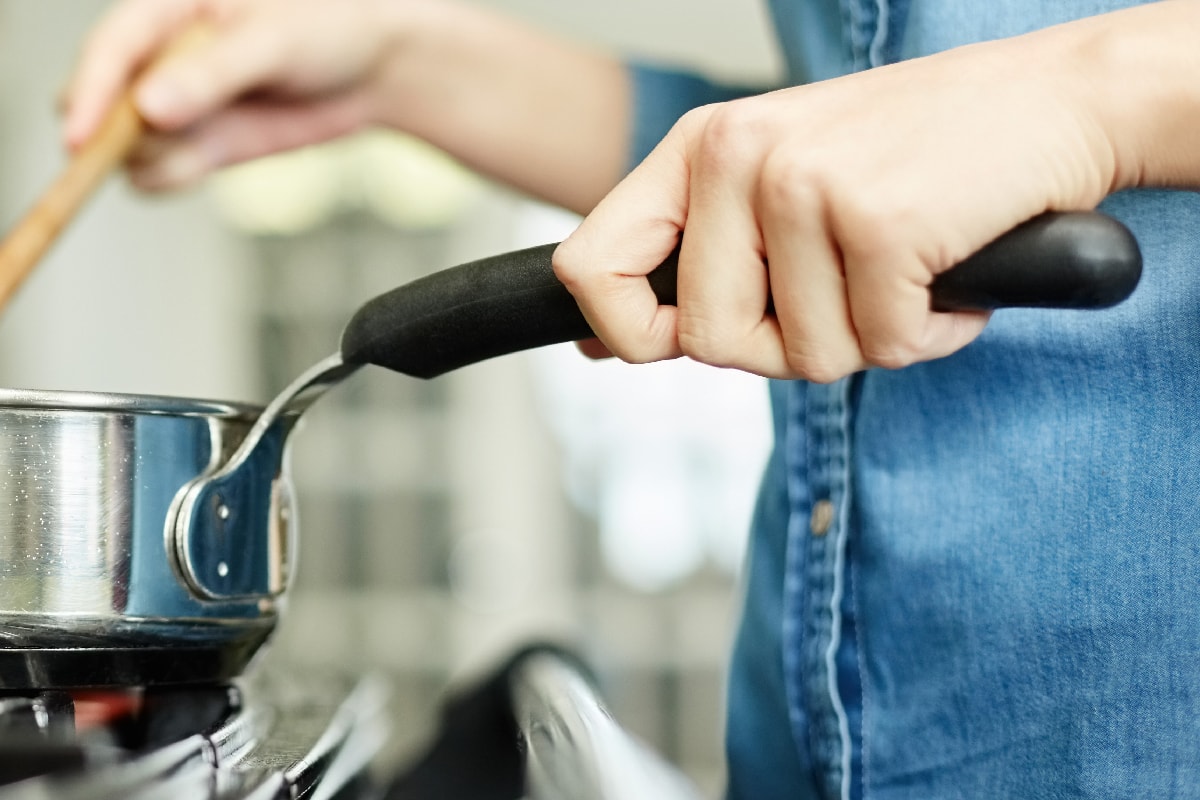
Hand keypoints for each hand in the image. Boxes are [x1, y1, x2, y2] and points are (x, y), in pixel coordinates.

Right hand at [62, 0, 419, 189]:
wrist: (377, 66)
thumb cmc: (330, 27)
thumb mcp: (273, 41)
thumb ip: (212, 74)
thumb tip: (150, 108)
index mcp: (168, 9)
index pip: (110, 49)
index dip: (91, 92)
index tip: (80, 138)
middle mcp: (161, 58)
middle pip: (103, 105)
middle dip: (116, 134)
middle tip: (165, 143)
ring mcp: (178, 104)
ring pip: (129, 147)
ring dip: (152, 158)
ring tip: (208, 143)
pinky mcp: (202, 143)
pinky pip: (160, 173)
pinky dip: (173, 177)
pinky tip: (207, 164)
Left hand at [553, 26, 1121, 381]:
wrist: (1053, 102)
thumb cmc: (914, 157)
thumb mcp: (780, 189)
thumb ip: (695, 259)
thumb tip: (600, 345)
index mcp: (701, 149)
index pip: (590, 267)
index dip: (626, 333)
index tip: (673, 345)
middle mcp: (738, 157)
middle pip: (708, 341)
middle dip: (787, 346)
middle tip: (848, 292)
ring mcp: (804, 185)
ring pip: (803, 357)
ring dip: (871, 338)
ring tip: (906, 266)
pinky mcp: (877, 220)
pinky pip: (883, 348)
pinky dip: (929, 333)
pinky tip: (948, 271)